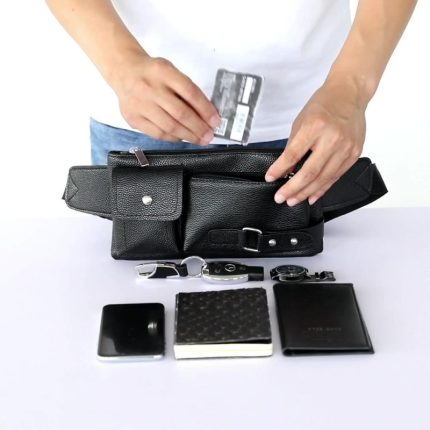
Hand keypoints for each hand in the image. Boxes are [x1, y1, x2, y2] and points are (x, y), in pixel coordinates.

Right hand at [111, 52, 220, 144]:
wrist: (124, 71)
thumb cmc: (153, 73)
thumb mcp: (171, 71)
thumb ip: (187, 90)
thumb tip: (207, 114)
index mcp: (163, 71)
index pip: (189, 92)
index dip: (205, 109)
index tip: (215, 121)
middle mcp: (150, 88)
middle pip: (180, 113)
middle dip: (198, 127)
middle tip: (209, 135)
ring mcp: (140, 104)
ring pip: (169, 126)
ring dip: (188, 135)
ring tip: (199, 139)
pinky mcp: (133, 118)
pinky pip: (157, 134)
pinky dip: (173, 137)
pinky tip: (182, 137)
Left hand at [265, 78, 366, 205]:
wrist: (350, 94)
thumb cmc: (323, 105)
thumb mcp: (301, 121)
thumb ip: (293, 146)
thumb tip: (284, 169)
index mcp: (314, 127)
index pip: (293, 154)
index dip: (279, 169)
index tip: (270, 178)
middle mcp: (332, 138)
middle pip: (309, 172)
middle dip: (292, 188)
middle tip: (281, 198)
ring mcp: (346, 148)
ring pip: (323, 178)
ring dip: (306, 192)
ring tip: (293, 200)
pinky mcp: (354, 154)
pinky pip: (336, 177)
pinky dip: (322, 188)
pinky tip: (312, 196)